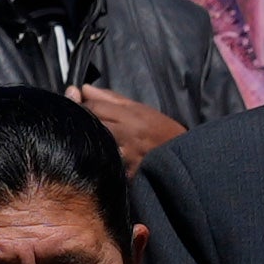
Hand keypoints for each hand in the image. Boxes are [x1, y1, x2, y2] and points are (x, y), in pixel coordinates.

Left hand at [69, 84, 189, 169]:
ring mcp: (127, 156)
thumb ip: (110, 98)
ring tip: (87, 141)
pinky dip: (100, 160)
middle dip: (82, 122)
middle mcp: (127, 134)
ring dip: (90, 142)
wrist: (185, 157)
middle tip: (79, 125)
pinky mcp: (128, 175)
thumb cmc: (162, 130)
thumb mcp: (139, 108)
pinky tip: (97, 159)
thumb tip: (83, 88)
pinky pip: (107, 165)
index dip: (82, 105)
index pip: (94, 106)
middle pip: (92, 124)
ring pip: (97, 145)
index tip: (78, 107)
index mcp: (130, 115)